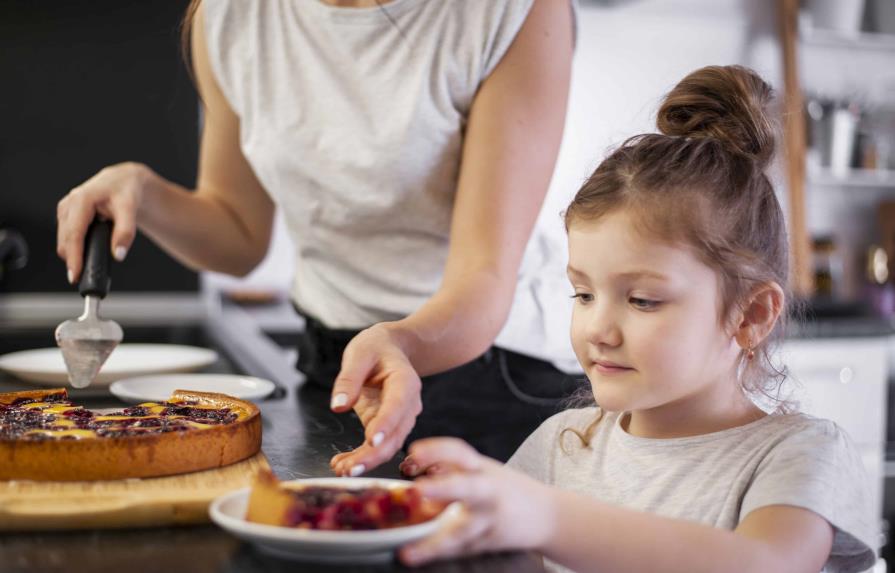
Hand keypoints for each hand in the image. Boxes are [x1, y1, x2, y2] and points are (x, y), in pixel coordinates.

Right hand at [56, 162, 149, 282]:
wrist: (124, 181)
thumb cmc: (126, 191)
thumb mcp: (130, 209)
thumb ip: (125, 232)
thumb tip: (119, 254)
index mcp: (81, 200)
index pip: (74, 234)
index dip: (73, 257)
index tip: (75, 275)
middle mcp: (69, 204)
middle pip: (65, 240)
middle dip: (72, 260)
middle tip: (83, 277)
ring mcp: (66, 209)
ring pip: (64, 240)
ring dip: (72, 254)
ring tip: (85, 266)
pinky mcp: (67, 214)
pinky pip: (66, 236)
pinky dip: (74, 247)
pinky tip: (84, 253)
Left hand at [329, 323, 422, 476]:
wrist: (390, 349)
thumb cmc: (376, 348)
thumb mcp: (359, 353)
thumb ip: (349, 378)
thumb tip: (339, 406)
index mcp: (405, 382)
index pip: (398, 405)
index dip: (386, 423)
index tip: (372, 440)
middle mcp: (408, 404)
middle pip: (395, 434)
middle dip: (373, 454)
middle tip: (350, 469)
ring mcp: (400, 418)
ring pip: (388, 446)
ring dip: (367, 461)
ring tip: (342, 469)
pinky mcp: (387, 426)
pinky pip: (377, 446)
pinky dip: (361, 457)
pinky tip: (342, 463)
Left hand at [398, 438, 555, 565]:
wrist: (548, 516)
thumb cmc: (507, 489)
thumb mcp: (483, 470)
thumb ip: (452, 468)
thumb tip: (411, 465)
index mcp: (482, 469)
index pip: (459, 453)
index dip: (436, 450)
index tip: (413, 452)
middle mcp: (488, 492)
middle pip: (467, 488)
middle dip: (443, 488)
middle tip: (418, 489)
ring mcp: (490, 520)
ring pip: (462, 532)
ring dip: (435, 542)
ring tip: (408, 551)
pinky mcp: (489, 542)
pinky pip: (459, 550)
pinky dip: (435, 553)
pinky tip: (412, 556)